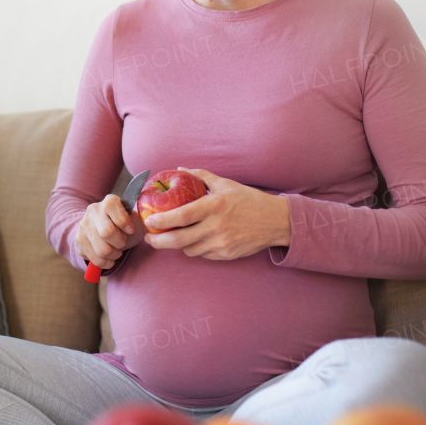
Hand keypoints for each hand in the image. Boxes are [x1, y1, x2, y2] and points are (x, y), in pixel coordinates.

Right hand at [76, 193, 147, 270]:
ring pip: (101, 250)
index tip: (130, 230)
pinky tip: (109, 258)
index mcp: (109, 201)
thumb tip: (151, 224)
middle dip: (120, 242)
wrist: (106, 231)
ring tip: (117, 251)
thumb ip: (144, 220)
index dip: (123, 221)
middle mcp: (93, 211)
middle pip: (107, 232)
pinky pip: (94, 259)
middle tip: (123, 242)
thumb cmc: (126, 226)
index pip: (112, 207)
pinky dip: (106, 263)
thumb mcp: (136, 220)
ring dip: (114, 255)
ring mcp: (83, 226)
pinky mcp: (79, 241)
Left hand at [142, 167, 291, 259]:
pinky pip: (203, 255)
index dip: (162, 221)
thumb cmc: (249, 200)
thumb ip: (201, 176)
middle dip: (159, 242)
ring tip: (174, 236)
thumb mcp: (226, 184)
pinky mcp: (227, 255)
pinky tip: (196, 240)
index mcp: (214, 206)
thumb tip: (180, 169)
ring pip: (189, 250)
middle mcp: (217, 227)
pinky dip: (196, 248)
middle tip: (149, 238)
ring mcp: (222, 244)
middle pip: (179, 241)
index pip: (181, 217)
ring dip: (178, 245)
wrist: (276, 221)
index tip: (149, 220)